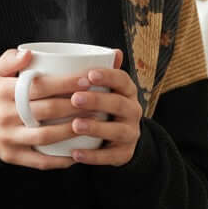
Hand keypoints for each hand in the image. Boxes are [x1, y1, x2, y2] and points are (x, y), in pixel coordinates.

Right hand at [0, 48, 82, 170]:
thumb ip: (10, 59)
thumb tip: (29, 54)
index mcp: (1, 91)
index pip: (38, 86)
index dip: (64, 83)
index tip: (86, 79)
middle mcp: (4, 115)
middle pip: (47, 110)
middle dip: (76, 105)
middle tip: (97, 100)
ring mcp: (8, 138)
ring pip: (46, 136)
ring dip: (72, 130)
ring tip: (93, 123)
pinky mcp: (11, 156)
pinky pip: (39, 161)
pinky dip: (59, 159)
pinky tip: (77, 153)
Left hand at [68, 49, 141, 166]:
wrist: (119, 139)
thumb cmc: (103, 106)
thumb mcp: (104, 88)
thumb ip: (101, 72)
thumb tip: (113, 51)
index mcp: (127, 91)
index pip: (122, 80)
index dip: (108, 76)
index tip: (89, 75)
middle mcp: (133, 111)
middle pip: (119, 104)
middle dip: (97, 100)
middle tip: (74, 98)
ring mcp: (131, 133)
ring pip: (117, 130)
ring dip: (96, 128)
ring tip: (75, 125)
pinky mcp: (124, 154)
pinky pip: (110, 156)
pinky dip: (93, 156)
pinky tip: (74, 153)